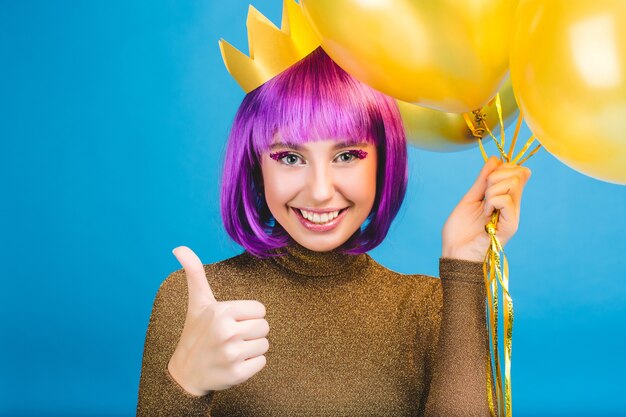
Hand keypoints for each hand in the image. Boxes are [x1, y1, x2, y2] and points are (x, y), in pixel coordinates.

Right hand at [167, 246, 269, 395]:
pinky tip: (234, 363)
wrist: (185, 373)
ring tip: (232, 349)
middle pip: (264, 327)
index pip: (260, 309)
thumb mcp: (197, 302)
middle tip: (232, 337)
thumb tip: (178, 247)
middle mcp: (227, 332)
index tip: (231, 321)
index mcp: (222, 312)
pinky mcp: (237, 374)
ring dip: (252, 348)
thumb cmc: (196, 332)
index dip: (248, 315)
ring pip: (265, 345)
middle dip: (251, 332)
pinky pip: (262, 362)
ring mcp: (232, 355)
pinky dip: (251, 364)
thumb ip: (194, 273)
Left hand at [441, 156, 531, 261]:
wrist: (454, 252)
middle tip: (484, 193)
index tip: (487, 177)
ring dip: (491, 189)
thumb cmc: (460, 230)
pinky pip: (506, 200)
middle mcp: (512, 207)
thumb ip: (482, 180)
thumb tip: (495, 159)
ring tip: (484, 206)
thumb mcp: (470, 199)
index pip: (518, 173)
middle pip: (517, 174)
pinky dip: (492, 201)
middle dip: (495, 176)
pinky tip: (486, 213)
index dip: (504, 167)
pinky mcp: (510, 225)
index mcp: (504, 200)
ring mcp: (512, 216)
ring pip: (512, 184)